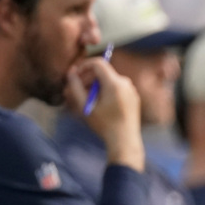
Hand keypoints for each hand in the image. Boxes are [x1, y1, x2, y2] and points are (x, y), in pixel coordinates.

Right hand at [64, 57, 143, 171]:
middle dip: (88, 78)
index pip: (98, 63)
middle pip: (103, 72)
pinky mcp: (133, 97)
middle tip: (75, 90)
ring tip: (85, 99)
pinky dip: (106, 91)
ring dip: (96, 86)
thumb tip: (71, 71)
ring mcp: (132, 90)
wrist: (125, 141)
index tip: (75, 76)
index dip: (84, 66)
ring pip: (109, 80)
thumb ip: (75, 86)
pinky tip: (98, 103)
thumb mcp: (85, 105)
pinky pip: (117, 88)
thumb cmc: (104, 124)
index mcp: (115, 83)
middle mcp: (126, 83)